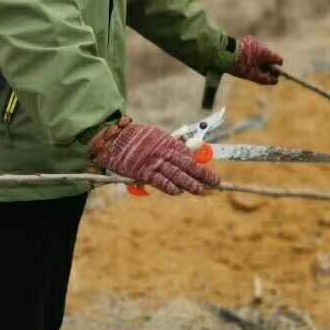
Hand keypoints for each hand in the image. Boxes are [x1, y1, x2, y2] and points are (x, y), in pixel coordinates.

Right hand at [87, 117, 219, 196]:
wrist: (112, 137)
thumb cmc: (134, 138)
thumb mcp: (155, 136)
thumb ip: (169, 146)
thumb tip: (185, 154)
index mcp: (168, 143)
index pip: (189, 156)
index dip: (201, 165)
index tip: (211, 174)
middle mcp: (165, 152)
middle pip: (187, 165)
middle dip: (203, 174)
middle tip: (216, 182)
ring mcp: (155, 162)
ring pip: (177, 174)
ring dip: (190, 183)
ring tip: (203, 191)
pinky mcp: (143, 171)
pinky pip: (159, 180)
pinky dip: (168, 186)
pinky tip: (178, 192)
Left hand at [231, 36, 282, 85]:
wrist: (222, 52)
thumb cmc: (239, 65)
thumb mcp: (253, 75)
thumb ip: (266, 79)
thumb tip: (276, 81)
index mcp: (266, 53)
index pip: (278, 60)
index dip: (277, 69)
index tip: (272, 74)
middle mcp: (262, 45)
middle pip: (269, 57)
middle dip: (266, 65)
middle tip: (258, 72)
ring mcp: (253, 41)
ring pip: (260, 53)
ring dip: (258, 59)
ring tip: (247, 66)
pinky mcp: (245, 40)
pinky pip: (253, 49)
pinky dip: (251, 55)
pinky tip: (242, 60)